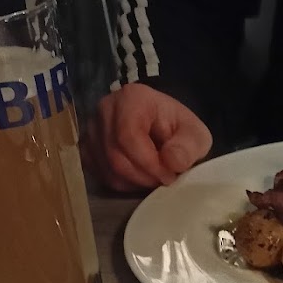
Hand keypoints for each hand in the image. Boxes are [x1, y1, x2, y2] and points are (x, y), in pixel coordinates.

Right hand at [84, 84, 211, 191]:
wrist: (162, 125)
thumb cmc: (178, 129)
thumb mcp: (195, 135)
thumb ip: (188, 147)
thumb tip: (172, 162)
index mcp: (131, 98)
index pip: (129, 137)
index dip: (149, 164)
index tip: (169, 176)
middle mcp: (105, 109)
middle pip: (115, 156)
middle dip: (143, 177)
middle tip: (162, 180)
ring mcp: (92, 129)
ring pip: (107, 169)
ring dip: (133, 182)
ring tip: (152, 177)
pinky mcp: (87, 147)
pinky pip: (99, 174)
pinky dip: (120, 183)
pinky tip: (137, 177)